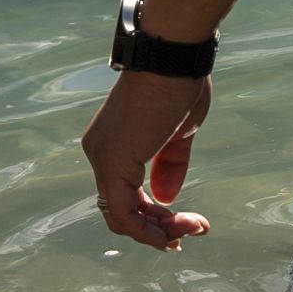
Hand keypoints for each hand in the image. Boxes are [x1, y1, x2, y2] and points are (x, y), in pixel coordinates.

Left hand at [80, 72, 214, 250]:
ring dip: (158, 232)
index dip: (153, 216)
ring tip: (193, 229)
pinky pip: (124, 212)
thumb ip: (169, 166)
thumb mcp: (178, 134)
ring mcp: (102, 158)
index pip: (124, 194)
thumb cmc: (179, 85)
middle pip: (120, 211)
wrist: (172, 59)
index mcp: (113, 144)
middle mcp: (99, 152)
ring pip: (121, 217)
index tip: (188, 223)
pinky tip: (175, 232)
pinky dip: (148, 230)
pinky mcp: (113, 163)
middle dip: (158, 229)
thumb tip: (166, 198)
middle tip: (193, 231)